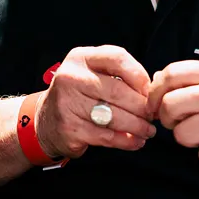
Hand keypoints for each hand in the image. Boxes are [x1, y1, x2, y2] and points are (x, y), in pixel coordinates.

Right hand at [35, 45, 155, 159]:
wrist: (44, 121)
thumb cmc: (78, 96)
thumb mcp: (92, 74)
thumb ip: (119, 75)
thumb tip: (154, 87)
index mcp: (81, 58)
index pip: (117, 58)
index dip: (139, 75)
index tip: (149, 91)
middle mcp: (71, 77)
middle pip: (119, 91)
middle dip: (142, 106)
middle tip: (153, 116)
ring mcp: (68, 103)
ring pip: (115, 116)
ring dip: (138, 126)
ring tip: (148, 130)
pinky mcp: (70, 128)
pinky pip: (107, 136)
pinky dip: (126, 140)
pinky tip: (135, 141)